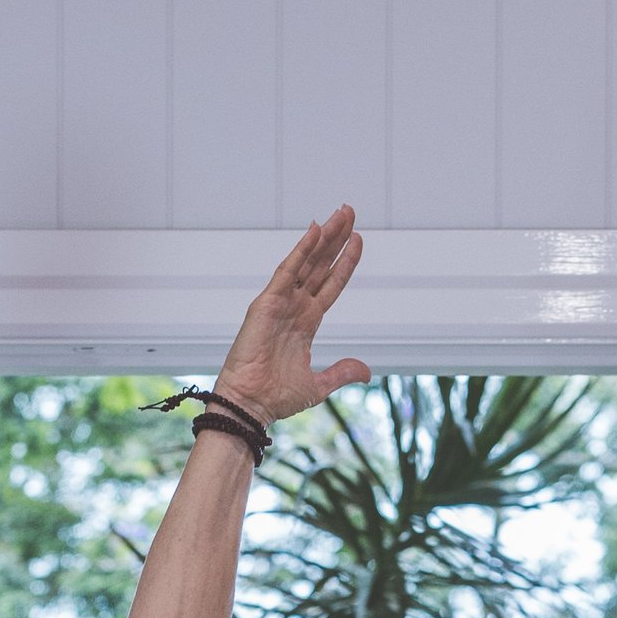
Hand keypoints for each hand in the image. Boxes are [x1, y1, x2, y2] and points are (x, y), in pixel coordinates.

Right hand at [212, 208, 371, 426]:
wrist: (250, 406)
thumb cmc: (275, 398)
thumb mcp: (318, 385)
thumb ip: (341, 372)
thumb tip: (366, 371)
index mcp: (306, 322)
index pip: (330, 284)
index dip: (345, 262)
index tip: (358, 239)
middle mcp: (294, 307)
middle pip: (320, 265)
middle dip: (336, 239)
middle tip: (351, 211)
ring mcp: (280, 303)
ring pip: (306, 262)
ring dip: (324, 237)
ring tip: (341, 214)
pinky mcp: (266, 303)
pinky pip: (286, 271)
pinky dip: (301, 250)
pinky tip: (315, 230)